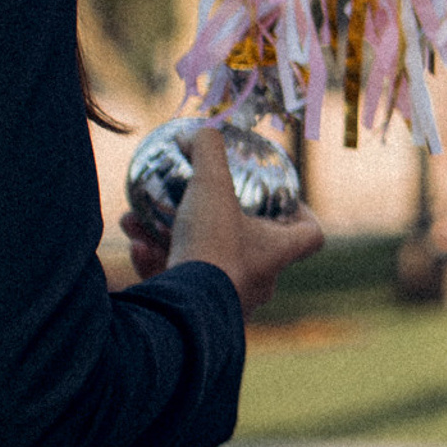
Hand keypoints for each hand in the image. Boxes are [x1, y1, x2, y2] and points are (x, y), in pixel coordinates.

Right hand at [119, 128, 324, 317]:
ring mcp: (230, 302)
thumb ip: (208, 152)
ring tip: (141, 222)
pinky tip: (135, 247)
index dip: (303, 214)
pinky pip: (181, 284)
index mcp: (278, 253)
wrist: (183, 311)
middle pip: (249, 245)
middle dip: (213, 221)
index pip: (310, 235)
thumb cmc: (210, 246)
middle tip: (189, 205)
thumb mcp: (210, 187)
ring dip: (174, 239)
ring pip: (205, 262)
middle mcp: (260, 281)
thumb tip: (202, 129)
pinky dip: (159, 263)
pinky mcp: (198, 317)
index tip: (283, 199)